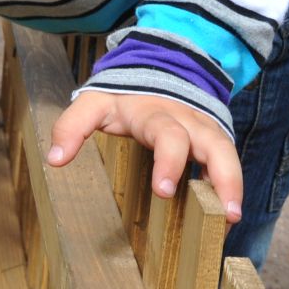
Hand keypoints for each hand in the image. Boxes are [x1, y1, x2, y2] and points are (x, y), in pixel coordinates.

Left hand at [46, 90, 243, 221]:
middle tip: (220, 214)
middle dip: (218, 176)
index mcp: (156, 113)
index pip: (166, 134)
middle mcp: (187, 120)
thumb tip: (55, 159)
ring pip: (228, 153)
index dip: (169, 160)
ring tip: (231, 219)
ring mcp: (205, 130)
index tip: (164, 190)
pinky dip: (231, 188)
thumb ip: (71, 127)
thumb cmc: (122, 97)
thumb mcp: (93, 103)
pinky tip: (228, 217)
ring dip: (233, 185)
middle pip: (212, 144)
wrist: (155, 69)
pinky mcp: (215, 140)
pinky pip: (229, 163)